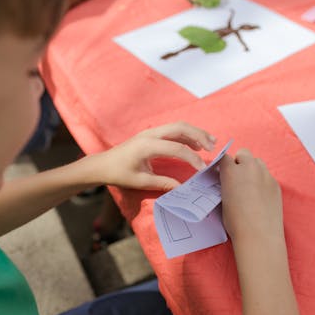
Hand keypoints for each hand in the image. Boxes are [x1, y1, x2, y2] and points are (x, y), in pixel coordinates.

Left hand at [85, 122, 215, 190]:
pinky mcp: (152, 134)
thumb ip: (163, 183)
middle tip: (212, 147)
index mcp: (147, 145)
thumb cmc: (118, 174)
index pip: (176, 148)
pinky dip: (187, 134)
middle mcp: (150, 134)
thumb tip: (182, 188)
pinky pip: (173, 130)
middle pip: (180, 128)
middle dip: (199, 136)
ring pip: (178, 126)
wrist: (102, 164)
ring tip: (210, 143)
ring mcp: (151, 132)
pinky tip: (196, 144)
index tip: (202, 169)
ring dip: (195, 133)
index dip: (192, 158)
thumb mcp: (140, 182)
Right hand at [219, 149, 282, 241]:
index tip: (222, 172)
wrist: (259, 234)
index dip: (223, 165)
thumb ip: (226, 184)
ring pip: (257, 162)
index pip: (224, 157)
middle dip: (239, 162)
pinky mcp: (276, 183)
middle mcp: (249, 168)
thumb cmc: (236, 221)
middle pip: (243, 153)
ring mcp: (265, 174)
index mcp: (231, 172)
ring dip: (252, 169)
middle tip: (237, 177)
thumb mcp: (223, 200)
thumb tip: (228, 181)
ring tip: (249, 185)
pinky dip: (262, 181)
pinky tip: (260, 196)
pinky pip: (267, 175)